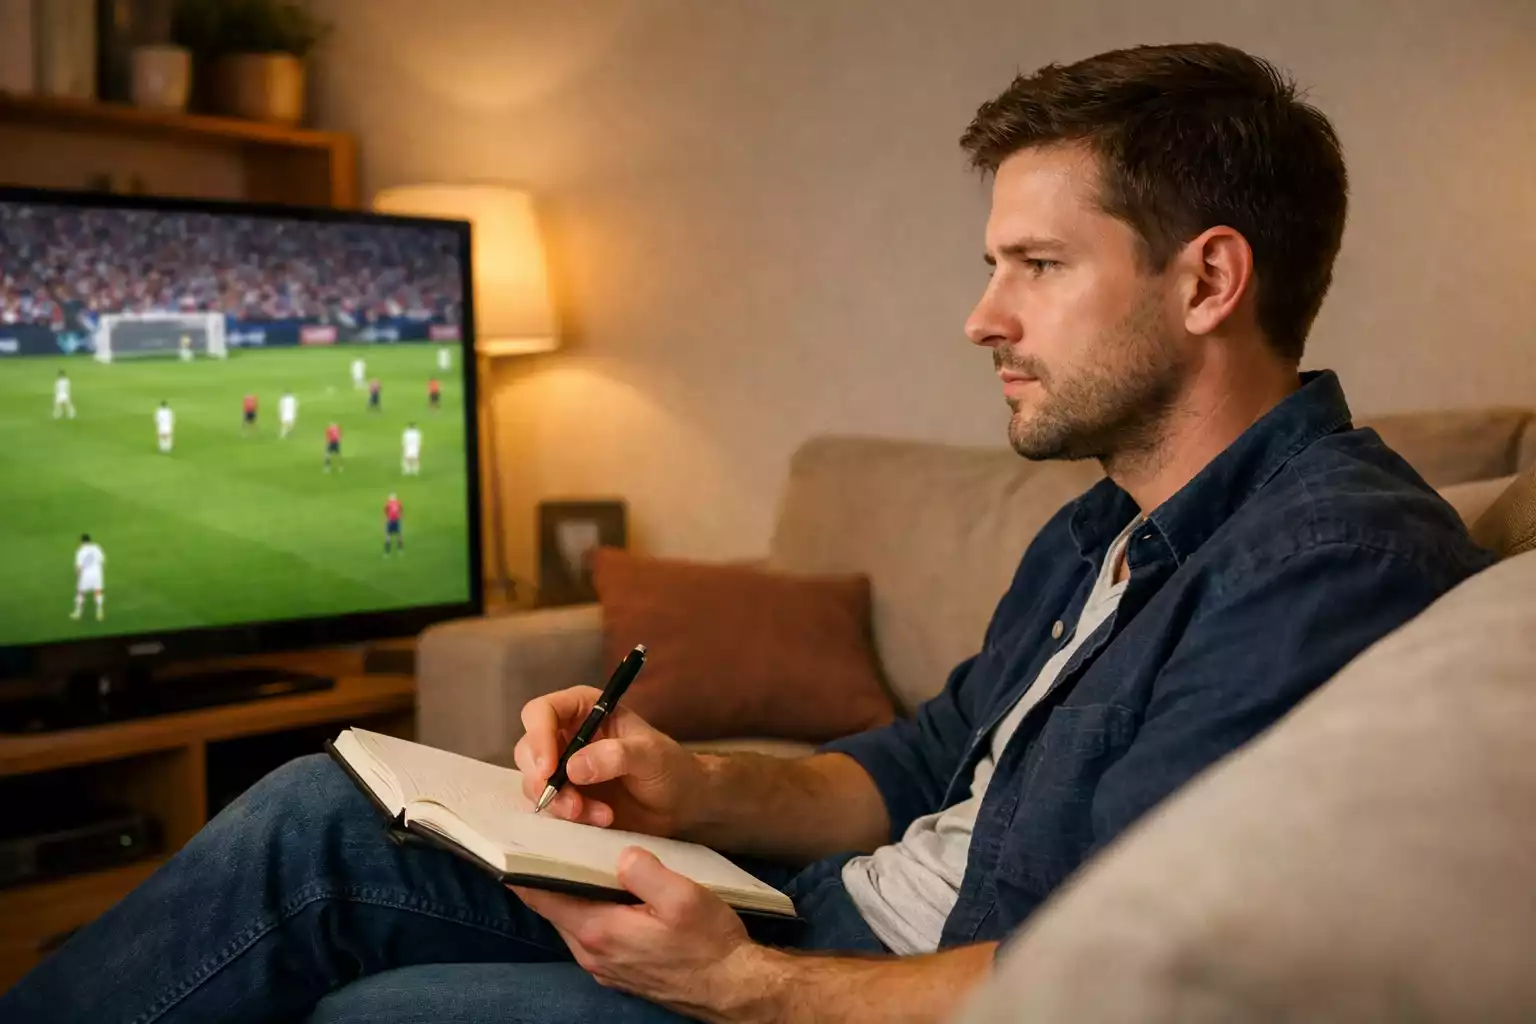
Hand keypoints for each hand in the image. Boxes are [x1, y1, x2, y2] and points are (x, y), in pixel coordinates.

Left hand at [513, 847, 760, 1019]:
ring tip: (575, 859)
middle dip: (547, 876)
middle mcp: (591, 953)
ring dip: (568, 894)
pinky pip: (589, 934)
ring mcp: (603, 966)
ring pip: (570, 921)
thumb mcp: (683, 897)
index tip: (511, 841)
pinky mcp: (617, 971)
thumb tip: (620, 853)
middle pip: (553, 908)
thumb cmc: (709, 944)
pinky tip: (605, 892)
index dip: (523, 869)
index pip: (542, 897)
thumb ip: (645, 870)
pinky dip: (587, 911)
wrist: (732, 987)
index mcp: (599, 930)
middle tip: (547, 839)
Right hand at [514, 686, 706, 835]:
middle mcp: (567, 735)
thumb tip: (573, 767)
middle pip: (528, 750)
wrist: (682, 803)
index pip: (542, 712)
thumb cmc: (670, 767)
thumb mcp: (650, 755)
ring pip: (534, 783)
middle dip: (544, 781)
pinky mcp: (567, 797)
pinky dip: (569, 818)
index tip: (548, 769)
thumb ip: (617, 755)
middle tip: (573, 805)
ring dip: (561, 804)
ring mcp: (563, 768)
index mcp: (585, 709)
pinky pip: (549, 808)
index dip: (538, 737)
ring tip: (601, 816)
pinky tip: (601, 820)